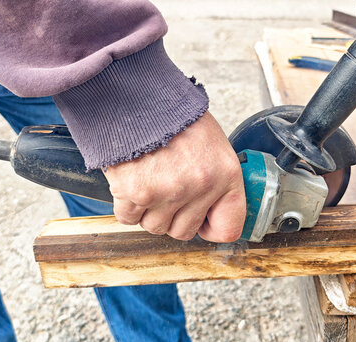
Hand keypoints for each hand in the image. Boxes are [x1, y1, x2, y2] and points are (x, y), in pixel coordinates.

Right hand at [104, 111, 245, 242]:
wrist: (138, 96)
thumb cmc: (175, 118)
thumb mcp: (213, 145)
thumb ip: (216, 183)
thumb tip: (210, 215)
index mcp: (225, 175)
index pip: (228, 229)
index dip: (211, 228)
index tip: (202, 220)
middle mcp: (199, 186)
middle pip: (183, 231)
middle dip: (174, 216)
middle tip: (167, 188)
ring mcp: (167, 191)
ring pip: (155, 227)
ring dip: (150, 210)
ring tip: (150, 180)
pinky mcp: (135, 193)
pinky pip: (129, 218)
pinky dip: (127, 205)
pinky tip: (132, 181)